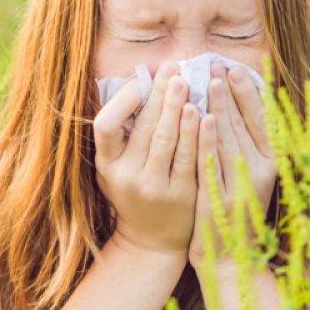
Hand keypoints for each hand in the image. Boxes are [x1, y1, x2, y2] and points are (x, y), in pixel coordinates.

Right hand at [93, 60, 200, 256]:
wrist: (151, 242)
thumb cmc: (134, 193)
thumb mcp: (116, 167)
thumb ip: (122, 134)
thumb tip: (139, 83)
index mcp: (106, 166)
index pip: (105, 126)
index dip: (124, 100)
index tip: (141, 80)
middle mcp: (126, 178)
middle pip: (143, 128)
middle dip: (158, 94)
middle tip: (172, 67)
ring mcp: (153, 188)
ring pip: (167, 140)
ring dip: (177, 107)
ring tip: (185, 81)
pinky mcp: (180, 196)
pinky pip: (189, 157)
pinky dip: (196, 132)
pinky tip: (203, 112)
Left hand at [190, 60, 277, 271]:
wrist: (230, 261)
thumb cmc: (237, 214)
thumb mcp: (249, 179)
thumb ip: (246, 146)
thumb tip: (235, 106)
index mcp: (272, 165)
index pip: (262, 122)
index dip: (248, 94)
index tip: (235, 69)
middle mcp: (262, 174)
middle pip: (245, 125)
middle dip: (230, 93)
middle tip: (217, 64)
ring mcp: (241, 188)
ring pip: (228, 139)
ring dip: (218, 107)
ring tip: (207, 81)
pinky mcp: (221, 201)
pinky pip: (212, 162)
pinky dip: (206, 137)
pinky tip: (198, 116)